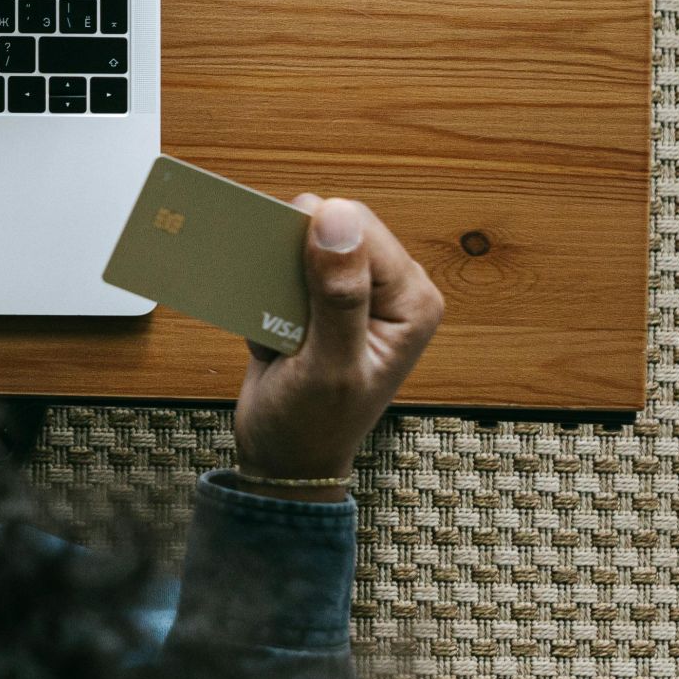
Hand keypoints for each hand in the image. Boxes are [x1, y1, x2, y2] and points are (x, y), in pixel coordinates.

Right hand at [233, 196, 444, 501]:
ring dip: (275, 281)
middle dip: (292, 265)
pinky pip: (284, 267)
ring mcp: (356, 291)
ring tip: (281, 332)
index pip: (359, 228)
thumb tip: (336, 219)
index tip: (286, 288)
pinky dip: (266, 294)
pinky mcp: (322, 298)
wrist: (286, 460)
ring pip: (302, 242)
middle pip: (331, 226)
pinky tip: (275, 337)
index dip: (313, 243)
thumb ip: (338, 296)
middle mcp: (391, 288)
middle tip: (283, 319)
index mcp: (412, 299)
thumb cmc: (314, 426)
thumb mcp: (330, 367)